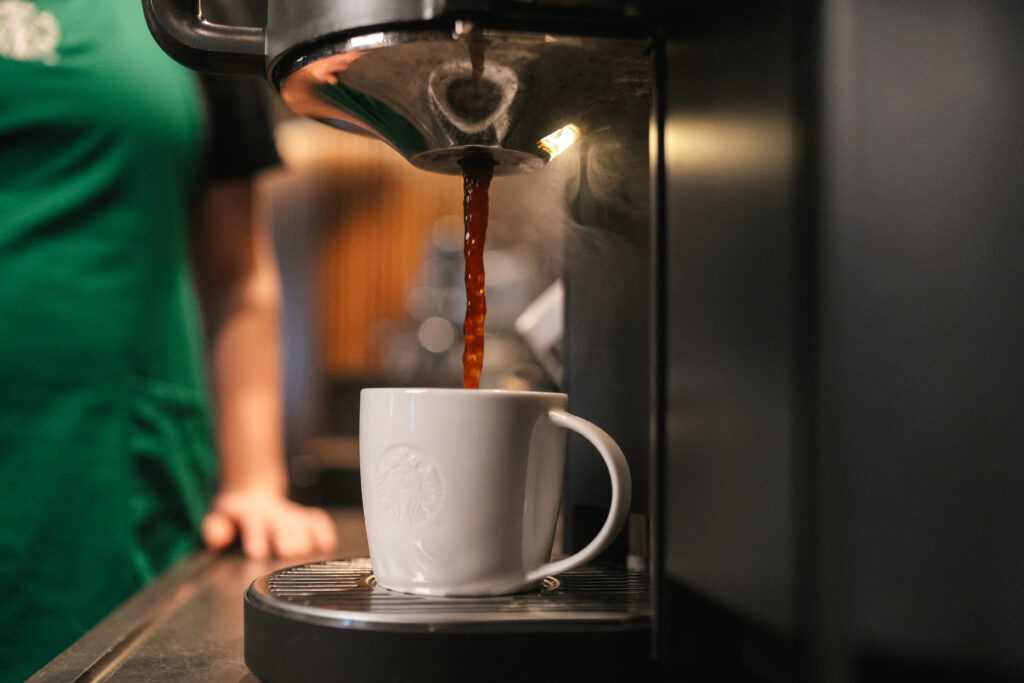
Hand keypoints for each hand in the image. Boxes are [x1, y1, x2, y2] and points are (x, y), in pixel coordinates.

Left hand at [201, 490, 337, 559]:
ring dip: (304, 537)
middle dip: (285, 537)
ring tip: (305, 551)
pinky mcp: (305, 517)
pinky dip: (324, 531)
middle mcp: (274, 513)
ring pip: (301, 524)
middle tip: (288, 551)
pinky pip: (318, 521)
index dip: (256, 536)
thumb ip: (216, 528)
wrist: (253, 495)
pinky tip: (326, 545)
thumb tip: (217, 539)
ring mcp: (291, 514)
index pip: (254, 522)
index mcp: (251, 513)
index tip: (257, 552)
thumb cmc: (236, 514)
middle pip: (282, 524)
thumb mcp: (219, 516)